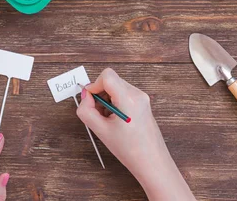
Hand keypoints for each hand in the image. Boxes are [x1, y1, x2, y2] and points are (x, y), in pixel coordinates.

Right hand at [77, 68, 193, 200]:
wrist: (151, 161)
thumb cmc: (129, 149)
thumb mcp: (101, 131)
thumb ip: (87, 111)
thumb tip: (84, 96)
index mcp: (128, 98)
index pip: (107, 75)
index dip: (94, 86)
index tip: (90, 101)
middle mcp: (137, 94)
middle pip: (111, 80)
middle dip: (100, 94)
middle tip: (98, 114)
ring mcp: (142, 97)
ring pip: (117, 87)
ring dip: (107, 99)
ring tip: (108, 119)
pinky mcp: (144, 102)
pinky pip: (124, 94)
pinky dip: (115, 102)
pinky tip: (116, 120)